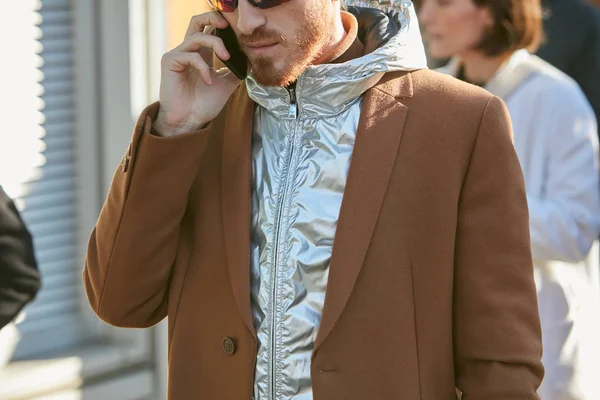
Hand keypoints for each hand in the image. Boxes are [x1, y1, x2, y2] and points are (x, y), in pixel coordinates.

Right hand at [154, 12, 240, 136]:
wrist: (189, 121)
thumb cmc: (203, 105)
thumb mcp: (226, 85)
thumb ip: (236, 71)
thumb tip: (251, 60)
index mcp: (201, 55)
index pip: (209, 29)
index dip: (221, 24)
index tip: (238, 29)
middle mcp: (189, 51)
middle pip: (196, 21)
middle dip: (212, 17)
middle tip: (227, 25)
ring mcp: (178, 55)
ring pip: (197, 36)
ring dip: (215, 44)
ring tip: (226, 58)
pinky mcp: (169, 62)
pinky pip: (190, 55)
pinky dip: (203, 67)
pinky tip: (209, 81)